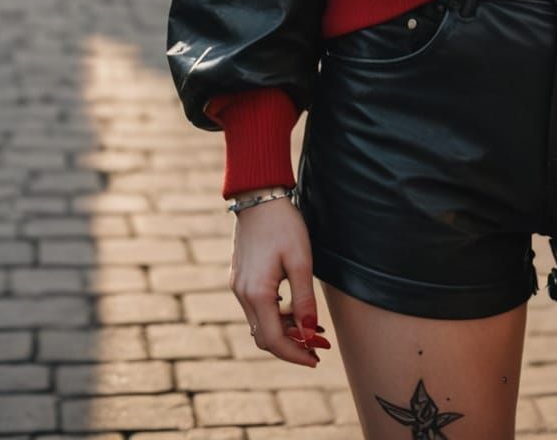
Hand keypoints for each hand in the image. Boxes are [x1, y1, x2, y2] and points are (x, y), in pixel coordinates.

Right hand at [228, 197, 329, 364]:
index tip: (315, 359)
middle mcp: (242, 295)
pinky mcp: (240, 278)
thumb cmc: (283, 225)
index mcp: (257, 294)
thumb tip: (309, 332)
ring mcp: (238, 287)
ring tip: (312, 327)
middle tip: (317, 347)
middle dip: (291, 346)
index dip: (295, 354)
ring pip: (260, 324)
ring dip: (285, 331)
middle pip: (264, 337)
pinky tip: (295, 309)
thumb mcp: (301, 261)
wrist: (258, 197)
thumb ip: (304, 299)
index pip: (274, 340)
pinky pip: (257, 308)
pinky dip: (276, 315)